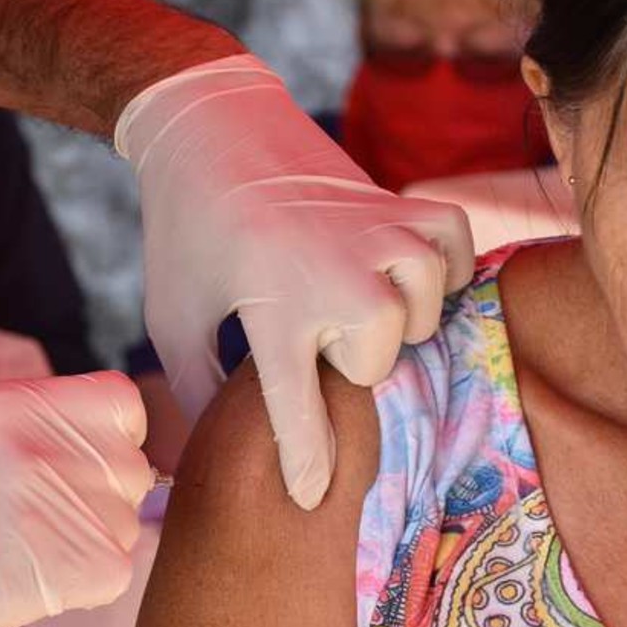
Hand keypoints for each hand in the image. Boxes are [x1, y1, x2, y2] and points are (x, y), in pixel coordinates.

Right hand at [0, 373, 150, 626]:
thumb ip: (30, 427)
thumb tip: (93, 451)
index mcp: (16, 403)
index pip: (122, 405)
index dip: (107, 438)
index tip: (79, 464)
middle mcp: (46, 446)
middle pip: (130, 469)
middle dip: (97, 496)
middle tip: (35, 521)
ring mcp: (61, 506)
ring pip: (124, 524)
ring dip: (87, 541)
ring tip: (17, 552)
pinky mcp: (69, 570)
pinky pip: (115, 572)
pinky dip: (82, 584)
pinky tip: (26, 581)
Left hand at [116, 55, 473, 509]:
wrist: (214, 128)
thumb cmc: (188, 233)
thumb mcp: (172, 316)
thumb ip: (195, 391)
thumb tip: (201, 461)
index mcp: (273, 309)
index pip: (300, 410)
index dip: (308, 462)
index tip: (311, 498)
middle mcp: (338, 274)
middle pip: (376, 365)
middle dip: (346, 362)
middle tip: (310, 330)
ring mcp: (381, 234)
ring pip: (421, 313)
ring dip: (391, 318)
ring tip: (348, 299)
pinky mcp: (407, 203)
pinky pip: (455, 256)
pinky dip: (437, 270)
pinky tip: (397, 272)